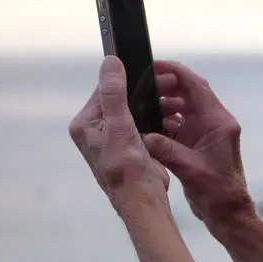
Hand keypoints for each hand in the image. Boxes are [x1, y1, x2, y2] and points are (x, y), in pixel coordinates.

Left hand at [69, 57, 170, 220]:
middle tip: (171, 84)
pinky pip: (143, 123)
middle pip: (123, 98)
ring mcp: (113, 138)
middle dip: (148, 92)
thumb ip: (113, 93)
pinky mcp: (129, 145)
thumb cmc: (125, 168)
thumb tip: (110, 62)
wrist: (142, 199)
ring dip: (156, 105)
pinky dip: (158, 118)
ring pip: (135, 110)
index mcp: (85, 124)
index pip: (106, 89)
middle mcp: (96, 129)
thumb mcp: (118, 125)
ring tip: (177, 103)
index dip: (130, 78)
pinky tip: (174, 117)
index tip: (154, 73)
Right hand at [141, 60, 257, 227]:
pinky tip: (149, 125)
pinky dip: (165, 122)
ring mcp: (206, 133)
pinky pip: (179, 125)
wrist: (228, 212)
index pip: (197, 86)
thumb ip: (166, 149)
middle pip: (189, 93)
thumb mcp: (190, 169)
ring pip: (183, 108)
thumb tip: (142, 135)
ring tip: (143, 104)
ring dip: (164, 104)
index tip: (156, 65)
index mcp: (219, 122)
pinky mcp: (197, 144)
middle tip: (143, 85)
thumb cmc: (218, 192)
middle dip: (166, 86)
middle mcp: (214, 123)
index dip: (176, 72)